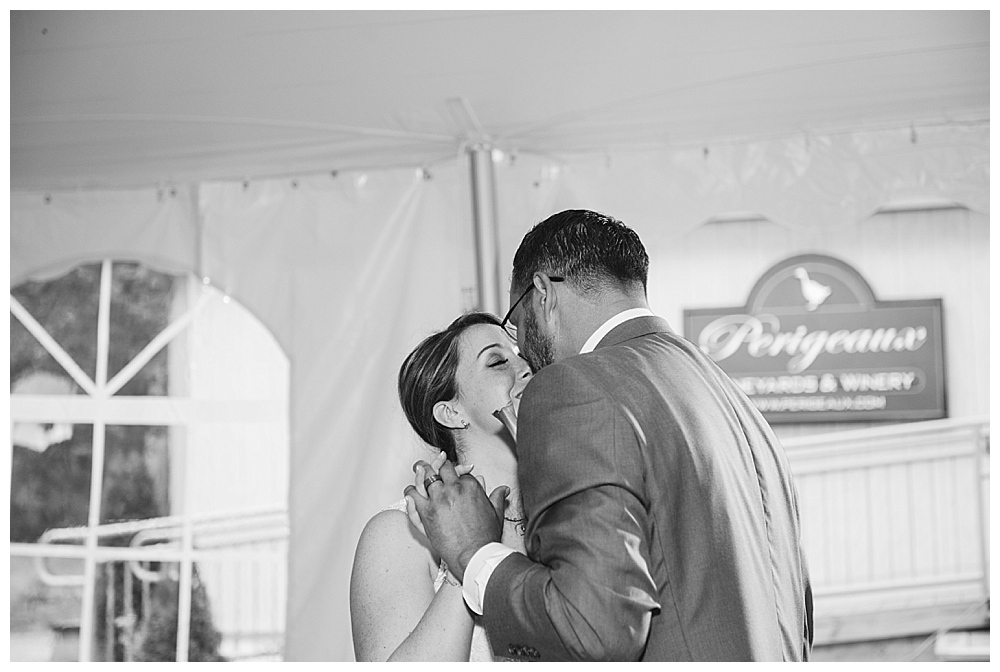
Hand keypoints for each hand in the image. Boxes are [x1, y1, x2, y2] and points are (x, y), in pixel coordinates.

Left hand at [404, 459, 507, 577]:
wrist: (474, 554)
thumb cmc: (485, 537)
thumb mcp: (495, 513)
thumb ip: (497, 498)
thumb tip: (503, 489)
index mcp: (470, 486)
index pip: (458, 471)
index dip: (454, 473)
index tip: (452, 476)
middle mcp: (454, 488)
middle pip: (441, 469)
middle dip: (437, 466)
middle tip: (432, 465)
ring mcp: (439, 498)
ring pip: (425, 477)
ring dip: (421, 474)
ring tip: (418, 470)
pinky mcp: (427, 511)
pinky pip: (413, 495)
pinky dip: (410, 491)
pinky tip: (410, 492)